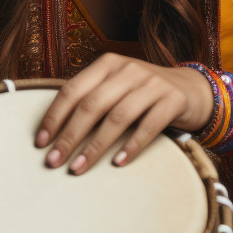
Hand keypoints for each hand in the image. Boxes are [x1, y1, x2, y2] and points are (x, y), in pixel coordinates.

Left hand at [35, 53, 211, 173]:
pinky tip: (117, 163)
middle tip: (53, 161)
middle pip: (91, 105)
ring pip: (117, 117)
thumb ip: (92, 100)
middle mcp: (127, 70)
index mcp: (106, 64)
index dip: (54, 117)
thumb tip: (54, 133)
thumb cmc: (143, 94)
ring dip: (95, 146)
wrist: (192, 89)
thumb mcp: (116, 87)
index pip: (72, 90)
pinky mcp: (172, 100)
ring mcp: (151, 84)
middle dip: (69, 135)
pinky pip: (149, 126)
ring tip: (78, 168)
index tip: (41, 142)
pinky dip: (131, 146)